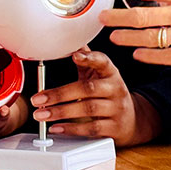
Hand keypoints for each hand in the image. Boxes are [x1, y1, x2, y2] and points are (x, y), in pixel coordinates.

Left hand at [29, 47, 160, 146]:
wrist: (131, 119)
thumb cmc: (109, 94)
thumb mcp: (101, 76)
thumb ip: (87, 61)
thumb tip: (71, 40)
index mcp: (111, 73)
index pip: (103, 62)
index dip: (90, 58)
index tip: (75, 56)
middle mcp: (116, 89)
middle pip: (89, 88)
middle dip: (61, 94)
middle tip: (38, 98)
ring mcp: (116, 109)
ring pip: (88, 109)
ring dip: (61, 112)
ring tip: (41, 114)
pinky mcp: (114, 128)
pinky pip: (91, 128)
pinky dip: (71, 129)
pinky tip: (56, 127)